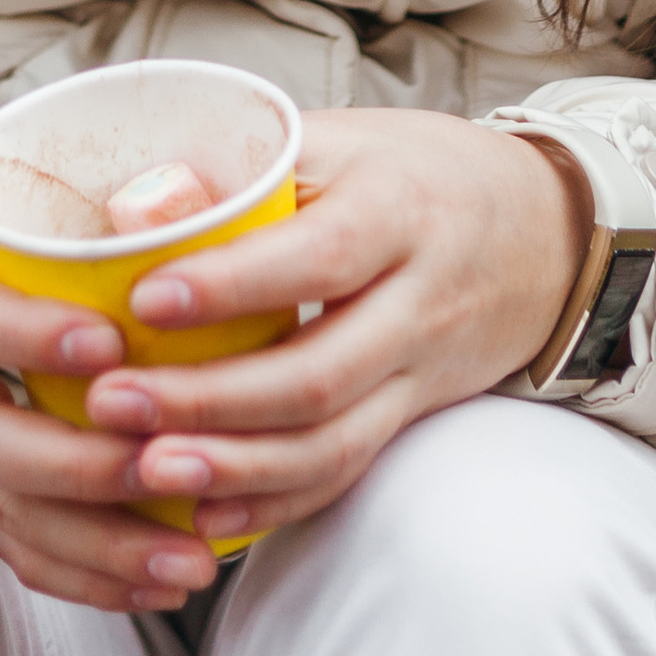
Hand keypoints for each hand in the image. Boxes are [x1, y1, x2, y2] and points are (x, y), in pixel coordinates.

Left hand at [78, 109, 591, 548]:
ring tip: (145, 471)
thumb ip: (251, 168)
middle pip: (318, 373)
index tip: (144, 299)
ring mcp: (420, 370)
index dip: (232, 285)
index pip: (319, 257)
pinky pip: (347, 470)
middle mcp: (418, 299)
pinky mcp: (412, 416)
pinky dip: (277, 502)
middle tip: (111, 403)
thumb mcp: (347, 141)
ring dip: (235, 467)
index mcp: (398, 210)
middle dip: (208, 399)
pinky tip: (207, 513)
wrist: (544, 231)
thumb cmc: (417, 172)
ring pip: (333, 441)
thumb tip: (134, 206)